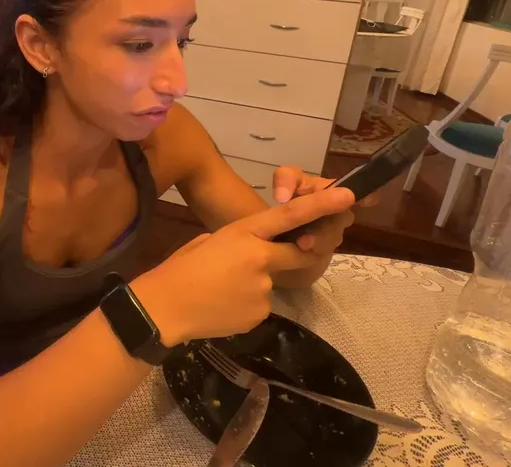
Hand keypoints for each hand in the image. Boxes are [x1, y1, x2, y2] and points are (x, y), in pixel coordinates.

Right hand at [132, 187, 354, 345]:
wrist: (163, 309)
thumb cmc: (178, 269)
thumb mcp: (208, 242)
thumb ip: (237, 243)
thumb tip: (250, 253)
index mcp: (244, 234)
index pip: (290, 216)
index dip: (321, 205)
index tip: (347, 195)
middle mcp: (261, 260)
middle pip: (297, 255)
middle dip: (298, 253)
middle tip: (268, 259)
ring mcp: (263, 289)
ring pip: (270, 283)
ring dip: (253, 286)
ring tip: (221, 292)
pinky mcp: (260, 315)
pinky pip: (259, 306)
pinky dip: (245, 305)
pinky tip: (221, 307)